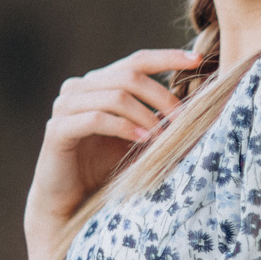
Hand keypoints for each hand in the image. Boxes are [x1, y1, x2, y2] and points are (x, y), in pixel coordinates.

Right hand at [25, 48, 202, 259]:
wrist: (72, 202)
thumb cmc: (109, 168)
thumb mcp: (141, 138)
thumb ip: (160, 119)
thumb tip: (202, 105)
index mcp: (100, 83)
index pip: (136, 61)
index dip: (166, 57)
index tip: (197, 60)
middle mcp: (80, 88)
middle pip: (129, 76)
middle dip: (162, 97)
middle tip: (181, 120)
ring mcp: (66, 106)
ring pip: (115, 96)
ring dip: (146, 115)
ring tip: (162, 136)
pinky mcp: (57, 129)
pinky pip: (95, 118)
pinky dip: (123, 127)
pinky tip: (142, 140)